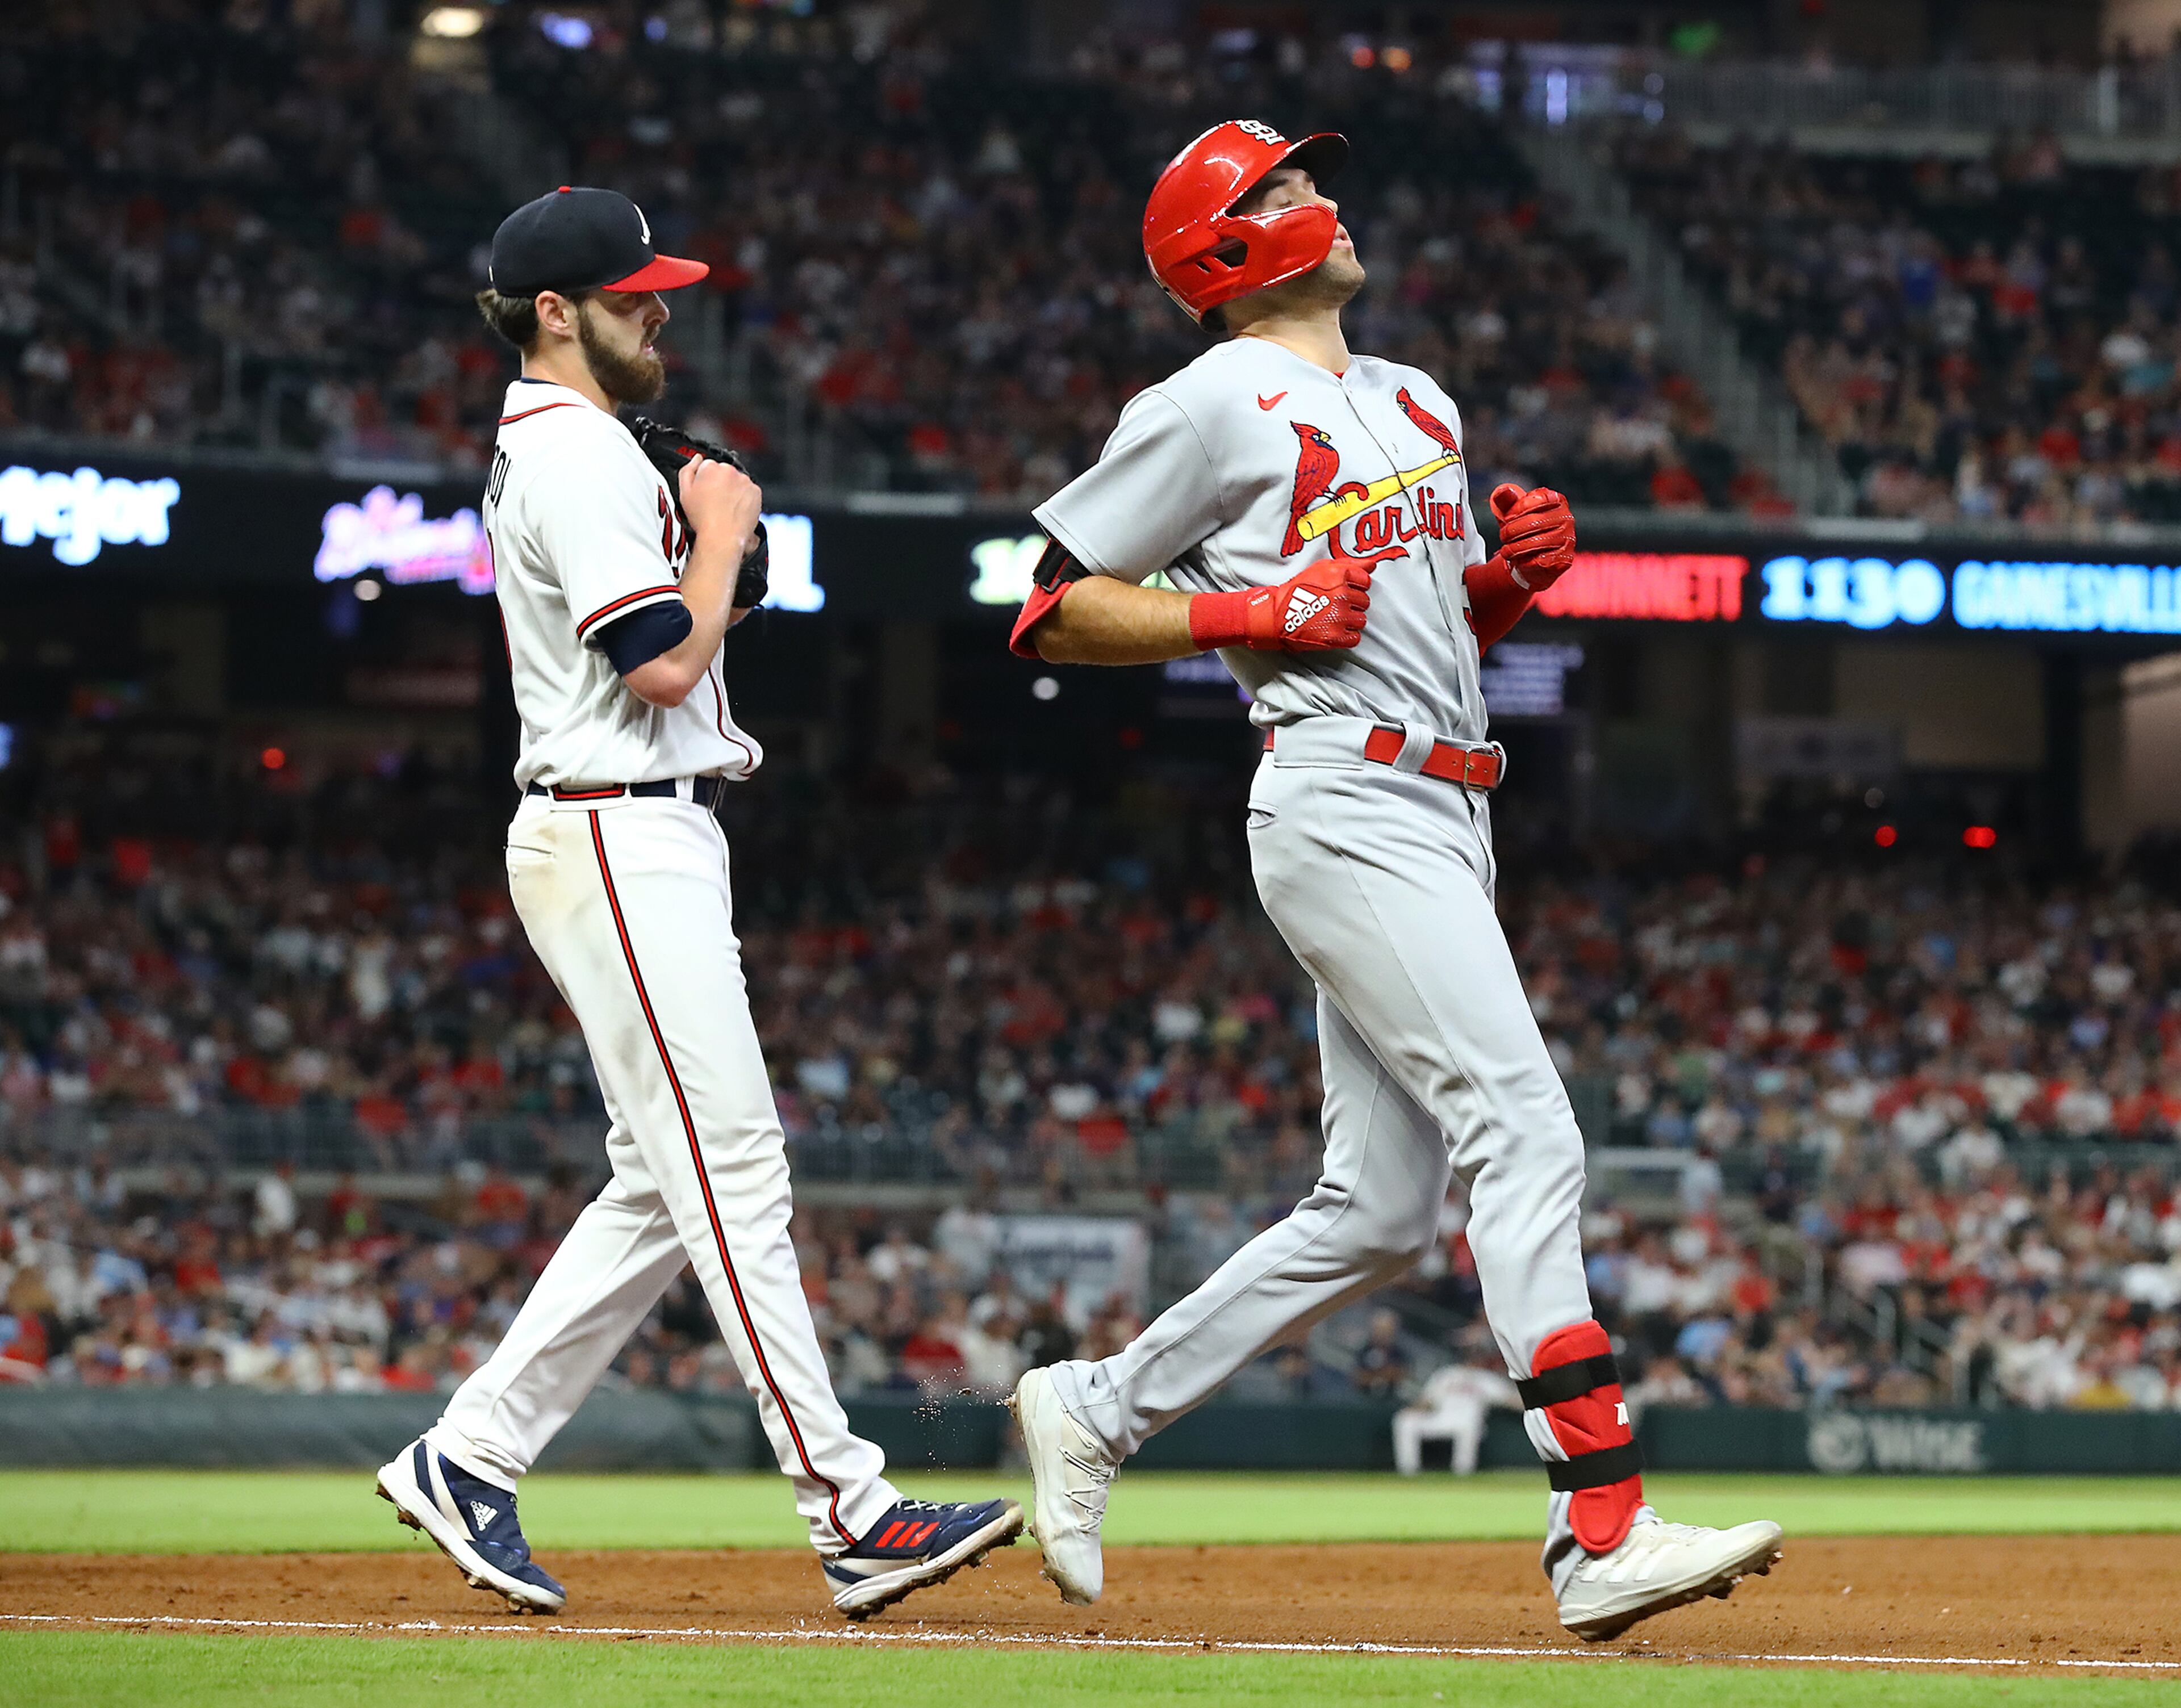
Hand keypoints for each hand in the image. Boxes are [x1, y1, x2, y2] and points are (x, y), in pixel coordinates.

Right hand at [679, 455, 761, 552]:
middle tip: (714, 501)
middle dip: (720, 483)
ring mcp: (744, 481)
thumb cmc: (703, 518)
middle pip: (724, 472)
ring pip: (737, 481)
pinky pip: (749, 491)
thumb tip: (696, 459)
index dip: (705, 479)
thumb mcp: (684, 493)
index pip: (708, 465)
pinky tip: (735, 509)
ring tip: (725, 507)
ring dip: (733, 490)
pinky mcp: (756, 491)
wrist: (722, 537)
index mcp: (710, 468)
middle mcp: (729, 471)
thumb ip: (688, 470)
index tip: (705, 491)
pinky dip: (744, 497)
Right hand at [1189, 551, 1374, 653]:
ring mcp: (1340, 617)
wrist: (1275, 615)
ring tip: (1332, 618)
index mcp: (1341, 575)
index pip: (1365, 580)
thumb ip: (1349, 563)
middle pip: (1364, 601)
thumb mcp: (1321, 568)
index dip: (1355, 586)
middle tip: (1333, 605)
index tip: (1342, 590)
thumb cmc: (1296, 590)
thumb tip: (1373, 563)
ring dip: (1349, 621)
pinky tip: (1333, 630)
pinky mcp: (1335, 637)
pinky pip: (1355, 638)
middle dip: (1351, 603)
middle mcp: (1343, 595)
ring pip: (1361, 620)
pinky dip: (1346, 637)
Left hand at [1490, 484, 1575, 589]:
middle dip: (1512, 530)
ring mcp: (1568, 538)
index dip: (1519, 507)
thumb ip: (1506, 502)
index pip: (1539, 499)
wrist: (1531, 560)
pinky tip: (1519, 560)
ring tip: (1506, 550)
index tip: (1506, 517)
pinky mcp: (1565, 558)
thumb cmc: (1522, 532)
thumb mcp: (1513, 514)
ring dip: (1515, 548)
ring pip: (1537, 542)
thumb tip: (1502, 491)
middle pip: (1535, 521)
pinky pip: (1541, 560)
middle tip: (1503, 536)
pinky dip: (1525, 561)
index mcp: (1557, 501)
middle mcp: (1567, 518)